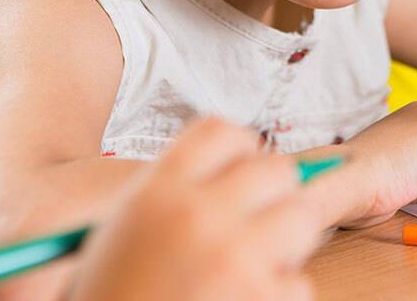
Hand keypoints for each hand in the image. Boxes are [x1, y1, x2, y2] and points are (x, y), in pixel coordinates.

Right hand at [68, 118, 320, 300]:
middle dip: (275, 194)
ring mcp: (233, 258)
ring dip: (288, 240)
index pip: (223, 132)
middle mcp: (197, 215)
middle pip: (276, 168)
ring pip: (303, 216)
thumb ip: (180, 193)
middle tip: (259, 220)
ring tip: (257, 264)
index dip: (241, 148)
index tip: (244, 167)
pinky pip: (299, 281)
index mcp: (158, 191)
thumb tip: (251, 170)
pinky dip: (281, 294)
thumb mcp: (126, 231)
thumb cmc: (114, 296)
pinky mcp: (260, 299)